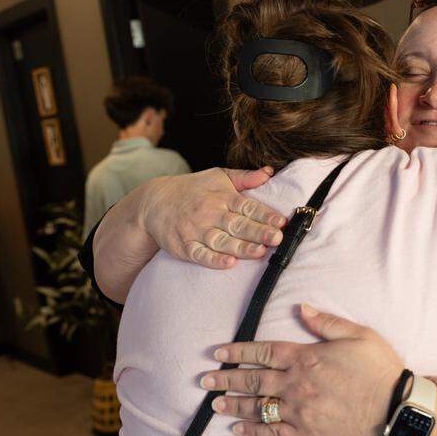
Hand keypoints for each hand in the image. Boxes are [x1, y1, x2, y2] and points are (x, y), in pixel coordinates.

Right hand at [138, 167, 288, 267]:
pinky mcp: (184, 246)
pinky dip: (214, 259)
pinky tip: (229, 263)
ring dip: (241, 248)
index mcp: (222, 196)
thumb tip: (269, 172)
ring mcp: (196, 230)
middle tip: (277, 238)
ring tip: (260, 252)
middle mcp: (209, 213)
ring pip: (222, 241)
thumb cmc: (193, 189)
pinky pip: (200, 254)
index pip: (247, 206)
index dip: (266, 214)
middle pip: (237, 224)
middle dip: (258, 232)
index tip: (282, 221)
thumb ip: (244, 177)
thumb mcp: (218, 176)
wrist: (154, 202)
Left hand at [201, 304, 404, 435]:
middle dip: (227, 378)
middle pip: (253, 379)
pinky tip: (238, 428)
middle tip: (205, 379)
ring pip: (257, 406)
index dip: (239, 351)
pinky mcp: (306, 434)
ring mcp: (299, 411)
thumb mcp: (359, 335)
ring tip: (215, 402)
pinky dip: (252, 431)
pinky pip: (272, 432)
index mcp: (306, 357)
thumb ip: (327, 322)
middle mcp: (296, 384)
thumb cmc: (380, 370)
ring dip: (233, 404)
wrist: (395, 411)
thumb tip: (302, 309)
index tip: (219, 353)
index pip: (263, 351)